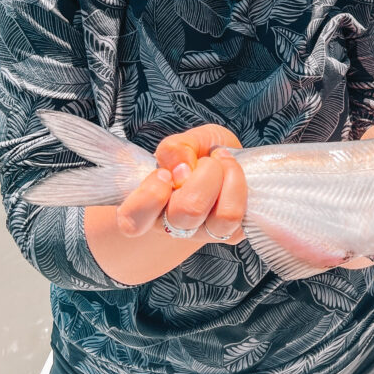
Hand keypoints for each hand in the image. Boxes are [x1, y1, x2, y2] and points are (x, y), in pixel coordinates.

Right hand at [115, 124, 246, 243]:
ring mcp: (203, 233)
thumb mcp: (181, 140)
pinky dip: (240, 184)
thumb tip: (181, 169)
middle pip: (188, 212)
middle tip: (205, 161)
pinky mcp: (230, 233)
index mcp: (147, 209)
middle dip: (205, 174)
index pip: (133, 222)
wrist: (220, 160)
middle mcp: (172, 227)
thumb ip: (175, 149)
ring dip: (226, 178)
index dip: (151, 195)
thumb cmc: (193, 154)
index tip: (164, 172)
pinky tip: (232, 173)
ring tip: (222, 163)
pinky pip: (240, 216)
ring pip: (223, 218)